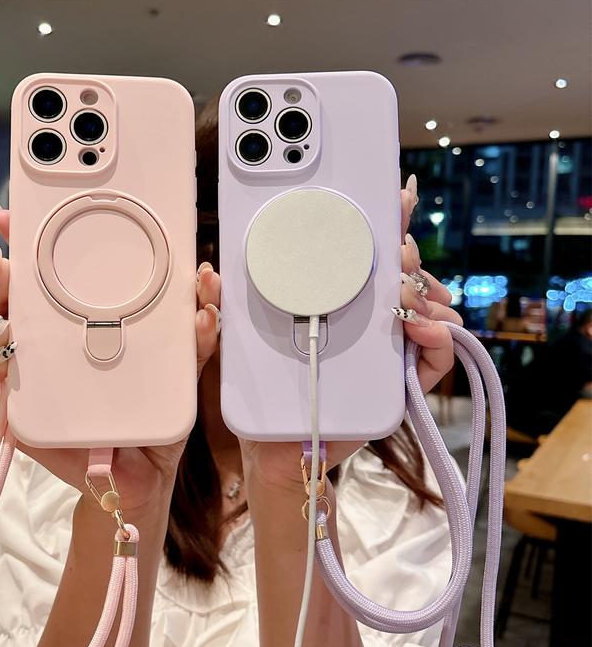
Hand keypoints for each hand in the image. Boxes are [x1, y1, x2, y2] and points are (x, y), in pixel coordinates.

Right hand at [0, 199, 220, 511]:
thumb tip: (206, 299)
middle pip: (7, 298)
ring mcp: (26, 373)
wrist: (139, 476)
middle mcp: (48, 341)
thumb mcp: (181, 374)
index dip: (27, 242)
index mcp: (84, 323)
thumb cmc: (156, 417)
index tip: (15, 218)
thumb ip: (195, 338)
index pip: (50, 275)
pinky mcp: (11, 409)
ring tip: (3, 330)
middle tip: (7, 275)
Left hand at [241, 174, 461, 489]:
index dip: (382, 224)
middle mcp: (365, 321)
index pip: (363, 256)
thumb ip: (219, 311)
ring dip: (425, 294)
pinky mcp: (398, 384)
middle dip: (408, 258)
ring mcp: (385, 350)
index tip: (396, 196)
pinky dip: (437, 339)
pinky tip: (422, 328)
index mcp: (332, 303)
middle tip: (400, 253)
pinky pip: (432, 358)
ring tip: (407, 294)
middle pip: (402, 277)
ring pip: (426, 310)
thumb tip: (208, 275)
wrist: (274, 450)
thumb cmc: (258, 394)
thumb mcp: (233, 345)